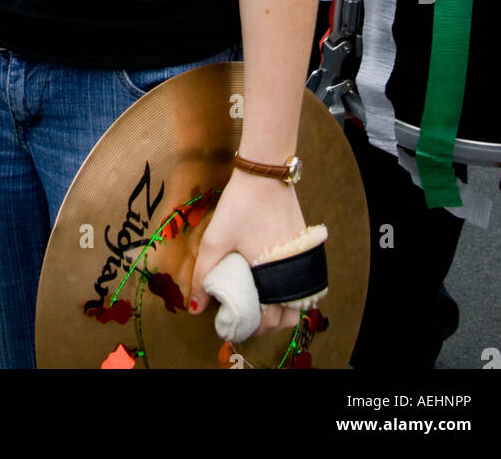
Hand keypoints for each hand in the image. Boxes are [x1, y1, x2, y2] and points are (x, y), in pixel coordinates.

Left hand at [190, 172, 305, 333]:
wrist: (265, 173)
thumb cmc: (240, 206)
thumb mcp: (216, 239)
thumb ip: (204, 274)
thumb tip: (194, 307)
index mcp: (272, 277)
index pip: (268, 320)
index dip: (249, 327)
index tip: (232, 325)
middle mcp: (293, 274)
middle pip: (286, 316)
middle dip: (267, 323)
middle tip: (245, 318)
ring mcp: (303, 261)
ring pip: (298, 301)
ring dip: (281, 309)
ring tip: (258, 304)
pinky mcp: (306, 248)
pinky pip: (303, 282)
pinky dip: (290, 291)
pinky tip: (272, 284)